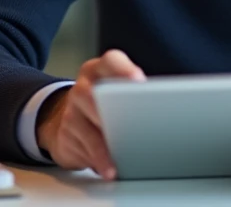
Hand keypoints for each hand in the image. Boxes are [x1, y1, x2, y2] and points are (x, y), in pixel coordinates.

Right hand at [36, 50, 144, 179]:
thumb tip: (166, 108)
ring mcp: (70, 112)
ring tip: (118, 162)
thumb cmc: (104, 104)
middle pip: (92, 95)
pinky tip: (109, 169)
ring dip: (103, 148)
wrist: (70, 120)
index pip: (110, 61)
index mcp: (99, 71)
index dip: (124, 70)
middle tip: (127, 124)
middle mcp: (82, 87)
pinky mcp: (64, 136)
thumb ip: (134, 93)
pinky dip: (97, 161)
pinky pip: (82, 149)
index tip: (138, 82)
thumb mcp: (115, 91)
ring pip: (86, 128)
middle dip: (109, 111)